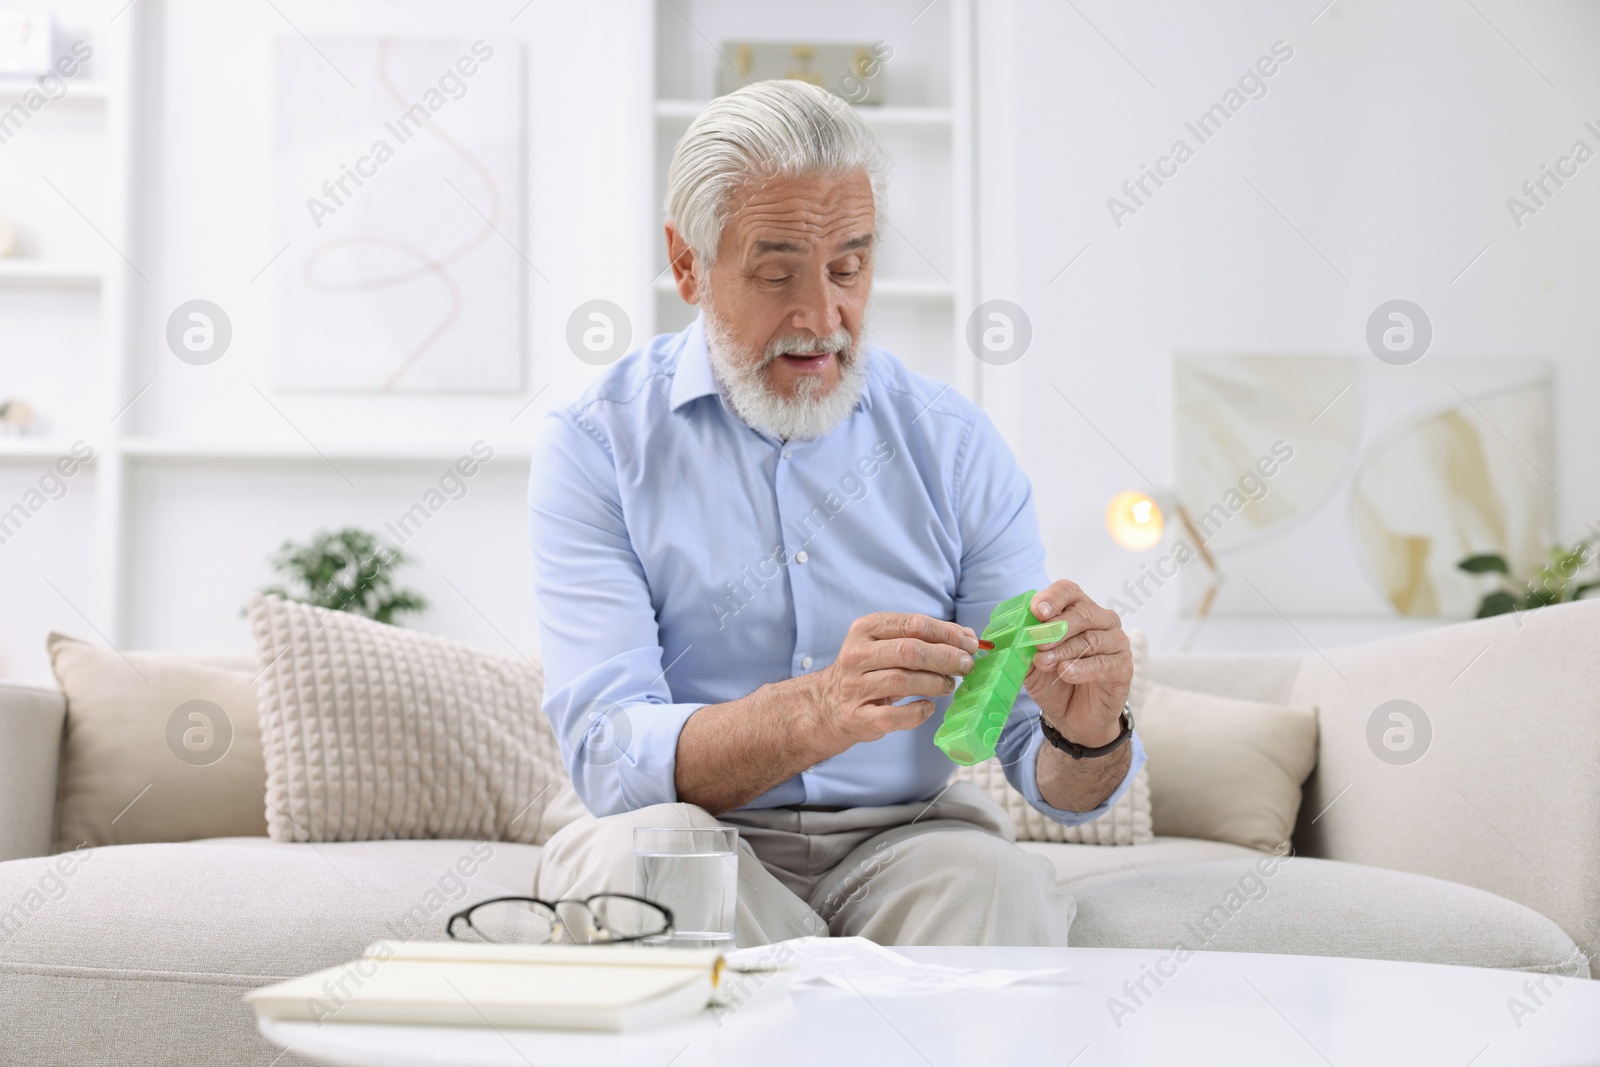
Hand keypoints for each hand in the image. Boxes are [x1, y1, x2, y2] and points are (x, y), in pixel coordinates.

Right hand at [805, 613, 978, 753]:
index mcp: (866, 630)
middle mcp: (856, 656)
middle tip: (966, 665)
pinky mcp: (858, 717)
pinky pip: (893, 716)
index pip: (913, 625)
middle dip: (945, 658)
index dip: (947, 633)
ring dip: (935, 683)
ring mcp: (855, 688)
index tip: (970, 643)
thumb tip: (968, 637)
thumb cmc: (869, 671)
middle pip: (909, 651)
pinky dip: (917, 712)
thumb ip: (923, 639)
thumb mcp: (888, 645)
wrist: (828, 705)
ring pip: (902, 681)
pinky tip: (928, 707)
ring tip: (949, 685)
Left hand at [1024, 581, 1130, 747]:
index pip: (1068, 591)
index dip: (1053, 598)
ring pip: (1091, 639)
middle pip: (1081, 613)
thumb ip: (1024, 646)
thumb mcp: (1031, 662)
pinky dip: (1082, 668)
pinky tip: (1066, 673)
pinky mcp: (1122, 668)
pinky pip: (1103, 664)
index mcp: (1077, 610)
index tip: (1037, 611)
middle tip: (1036, 641)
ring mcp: (1115, 643)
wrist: (1071, 717)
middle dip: (1055, 627)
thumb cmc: (1053, 681)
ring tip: (1044, 662)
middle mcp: (1101, 621)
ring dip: (1064, 650)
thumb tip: (1013, 634)